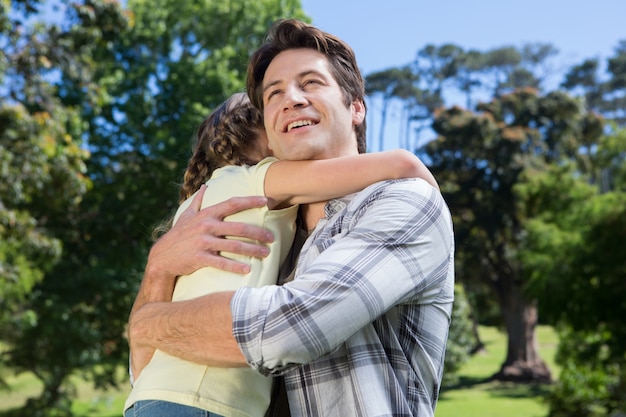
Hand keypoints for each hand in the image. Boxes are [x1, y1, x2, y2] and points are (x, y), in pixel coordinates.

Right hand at [146, 184, 274, 276]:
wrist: (161, 257)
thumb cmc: (178, 235)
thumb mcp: (186, 215)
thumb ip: (198, 201)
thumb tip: (205, 186)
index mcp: (206, 214)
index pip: (232, 203)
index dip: (251, 201)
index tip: (267, 201)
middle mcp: (206, 225)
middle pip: (239, 227)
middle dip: (258, 233)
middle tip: (272, 238)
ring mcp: (203, 242)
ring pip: (234, 245)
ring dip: (252, 250)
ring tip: (266, 254)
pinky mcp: (199, 257)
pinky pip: (221, 262)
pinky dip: (236, 266)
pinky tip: (248, 270)